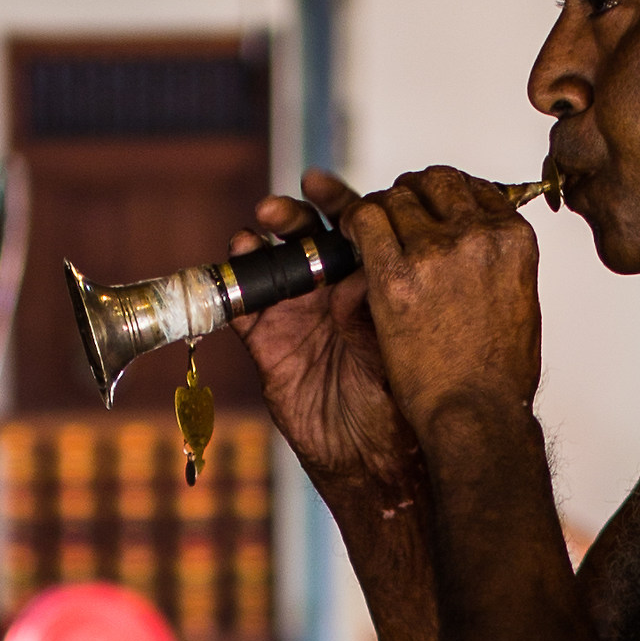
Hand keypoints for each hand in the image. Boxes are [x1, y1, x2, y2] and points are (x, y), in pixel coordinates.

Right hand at [231, 171, 422, 496]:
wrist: (377, 458)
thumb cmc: (405, 400)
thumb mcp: (400, 339)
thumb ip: (383, 295)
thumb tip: (376, 250)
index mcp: (367, 284)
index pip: (349, 229)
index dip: (333, 201)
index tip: (318, 182)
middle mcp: (330, 293)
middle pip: (304, 238)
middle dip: (289, 217)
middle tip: (277, 211)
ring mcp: (296, 316)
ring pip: (270, 265)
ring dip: (257, 244)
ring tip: (252, 234)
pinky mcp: (267, 344)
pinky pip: (243, 307)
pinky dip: (234, 283)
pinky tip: (235, 265)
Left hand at [343, 167, 541, 437]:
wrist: (477, 415)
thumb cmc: (499, 374)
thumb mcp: (519, 301)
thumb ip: (499, 260)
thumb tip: (481, 239)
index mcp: (514, 238)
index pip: (474, 187)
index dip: (446, 194)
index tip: (432, 207)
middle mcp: (479, 235)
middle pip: (434, 182)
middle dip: (411, 194)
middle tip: (395, 213)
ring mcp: (436, 253)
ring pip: (395, 197)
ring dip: (380, 209)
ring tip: (370, 230)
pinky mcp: (395, 276)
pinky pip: (366, 221)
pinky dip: (355, 221)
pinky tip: (351, 237)